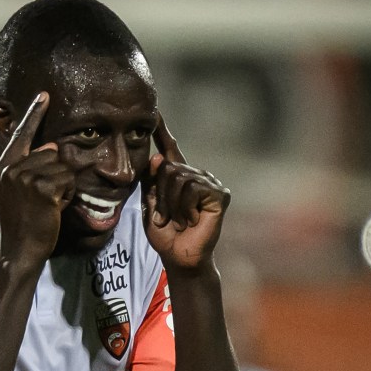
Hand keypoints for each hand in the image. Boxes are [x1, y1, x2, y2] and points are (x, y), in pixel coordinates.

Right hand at [0, 92, 75, 264]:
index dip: (34, 114)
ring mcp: (26, 178)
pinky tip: (54, 209)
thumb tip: (51, 147)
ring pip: (63, 167)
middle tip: (45, 200)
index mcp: (4, 167)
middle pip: (52, 154)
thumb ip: (27, 168)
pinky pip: (69, 181)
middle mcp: (12, 168)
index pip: (22, 135)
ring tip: (49, 206)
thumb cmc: (19, 225)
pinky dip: (68, 196)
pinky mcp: (43, 188)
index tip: (44, 95)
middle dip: (58, 175)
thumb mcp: (14, 193)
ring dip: (65, 187)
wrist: (17, 251)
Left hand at [142, 113, 230, 270]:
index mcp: (179, 178)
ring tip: (178, 220)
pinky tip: (192, 220)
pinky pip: (193, 188)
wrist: (179, 257)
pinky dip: (185, 207)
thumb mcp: (150, 205)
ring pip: (179, 177)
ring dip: (171, 204)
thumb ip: (151, 181)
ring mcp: (210, 184)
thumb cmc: (165, 235)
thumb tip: (158, 157)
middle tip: (166, 218)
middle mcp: (196, 176)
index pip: (170, 150)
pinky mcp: (220, 195)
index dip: (162, 132)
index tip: (155, 113)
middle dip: (161, 195)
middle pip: (169, 167)